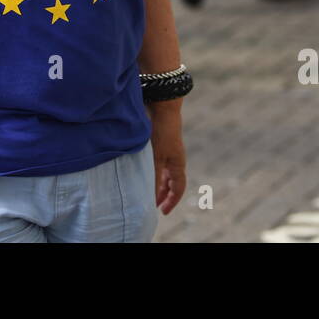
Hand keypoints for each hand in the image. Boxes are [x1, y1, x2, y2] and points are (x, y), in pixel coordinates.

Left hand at [147, 100, 185, 214]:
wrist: (162, 107)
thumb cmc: (161, 133)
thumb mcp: (157, 159)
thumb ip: (154, 178)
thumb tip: (151, 198)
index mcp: (178, 164)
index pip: (179, 188)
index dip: (172, 201)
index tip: (163, 212)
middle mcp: (174, 158)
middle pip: (171, 181)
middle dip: (163, 194)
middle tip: (153, 205)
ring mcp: (167, 150)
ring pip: (163, 172)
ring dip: (156, 182)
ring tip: (145, 190)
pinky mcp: (158, 142)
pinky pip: (157, 162)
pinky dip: (151, 170)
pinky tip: (140, 171)